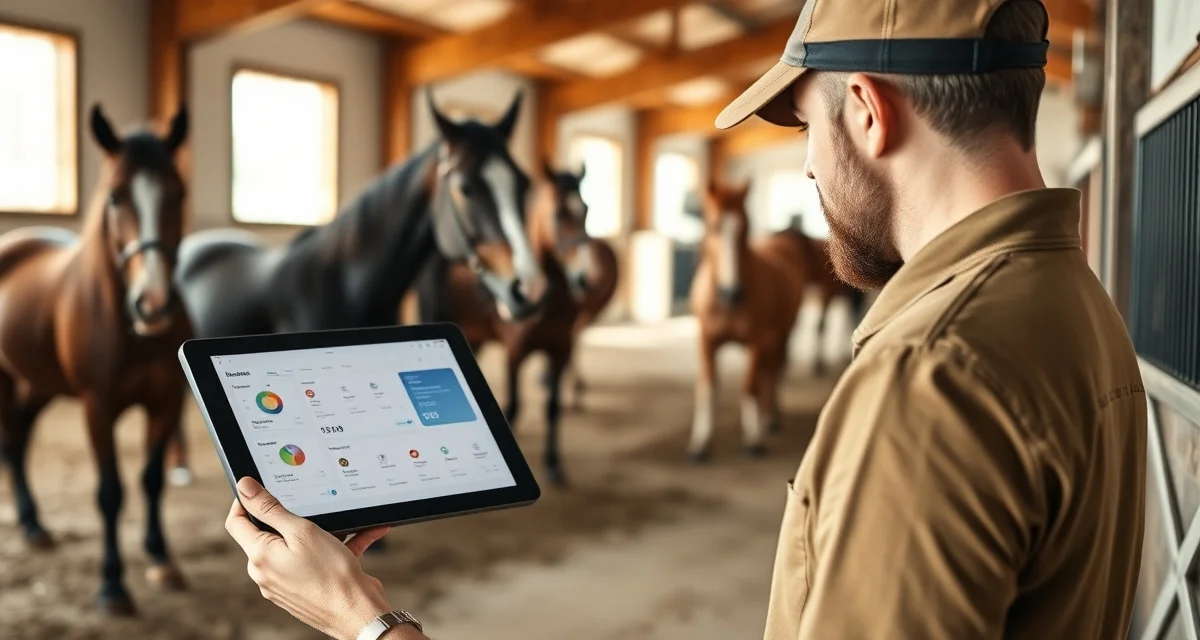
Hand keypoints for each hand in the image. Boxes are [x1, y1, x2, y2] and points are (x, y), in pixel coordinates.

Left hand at [225, 477, 393, 639]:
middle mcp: (267, 572)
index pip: (237, 521)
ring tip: (347, 519)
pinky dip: (338, 544)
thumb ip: (271, 509)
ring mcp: (286, 582)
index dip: (245, 500)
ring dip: (322, 530)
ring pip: (298, 545)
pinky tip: (365, 532)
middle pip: (268, 533)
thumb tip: (245, 487)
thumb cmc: (331, 576)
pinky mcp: (306, 587)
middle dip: (290, 515)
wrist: (358, 614)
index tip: (262, 486)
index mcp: (260, 556)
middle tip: (312, 502)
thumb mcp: (301, 531)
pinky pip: (317, 559)